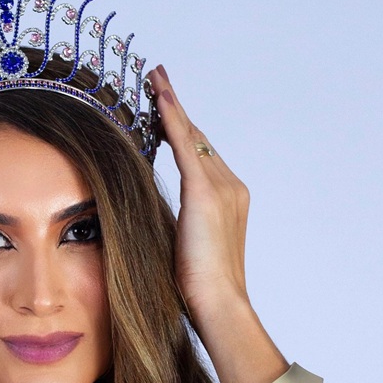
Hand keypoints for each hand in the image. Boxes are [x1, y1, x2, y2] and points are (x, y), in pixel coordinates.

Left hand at [149, 65, 250, 320]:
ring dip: (171, 105)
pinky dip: (171, 117)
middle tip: (156, 78)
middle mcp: (231, 185)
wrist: (219, 303)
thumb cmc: (199, 288)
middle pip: (197, 137)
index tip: (165, 107)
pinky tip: (158, 96)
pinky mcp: (206, 192)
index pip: (200, 154)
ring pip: (191, 134)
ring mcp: (222, 186)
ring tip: (154, 78)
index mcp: (228, 199)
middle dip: (176, 108)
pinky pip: (184, 144)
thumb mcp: (183, 246)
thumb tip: (150, 215)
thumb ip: (176, 223)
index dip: (182, 129)